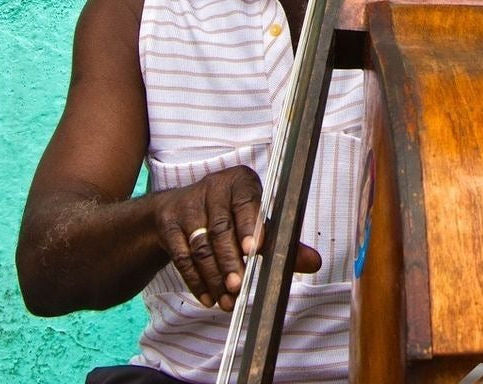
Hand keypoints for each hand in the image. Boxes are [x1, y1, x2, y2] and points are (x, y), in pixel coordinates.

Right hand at [154, 166, 320, 310]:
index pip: (246, 200)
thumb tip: (314, 262)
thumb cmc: (229, 215)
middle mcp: (213, 188)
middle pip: (221, 227)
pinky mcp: (169, 223)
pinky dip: (196, 280)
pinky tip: (208, 298)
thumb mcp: (256, 222)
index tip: (255, 250)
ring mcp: (188, 204)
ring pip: (201, 244)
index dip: (250, 224)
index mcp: (240, 181)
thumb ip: (282, 242)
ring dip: (215, 276)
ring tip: (228, 300)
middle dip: (231, 260)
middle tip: (240, 286)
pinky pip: (182, 256)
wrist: (178, 211)